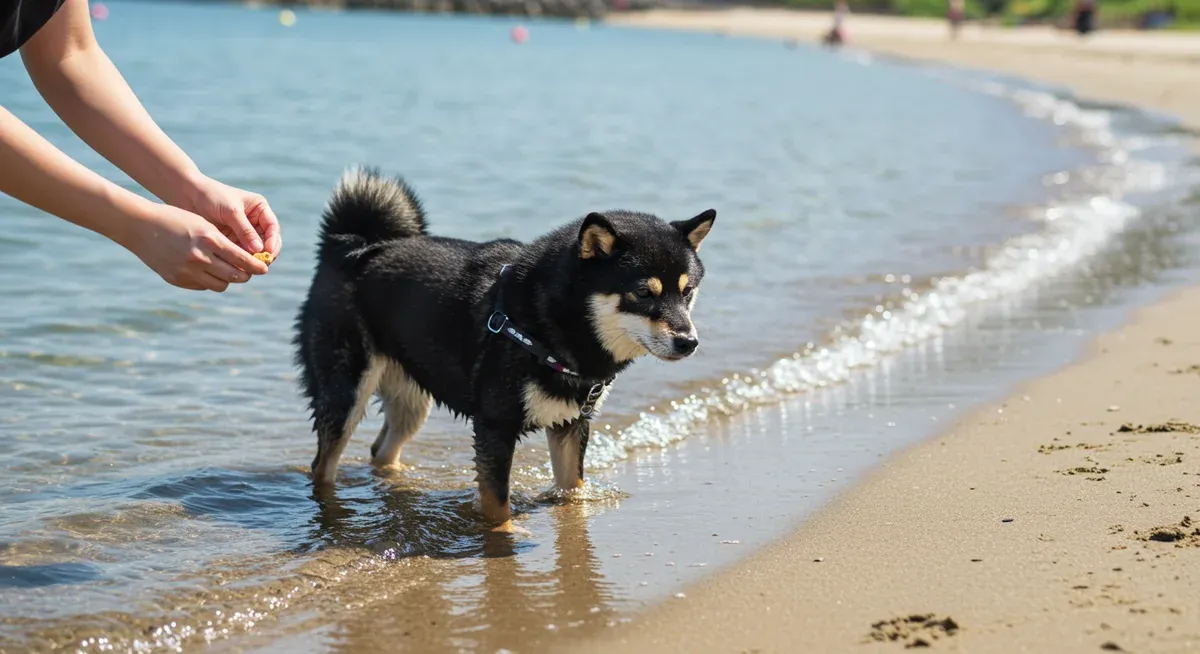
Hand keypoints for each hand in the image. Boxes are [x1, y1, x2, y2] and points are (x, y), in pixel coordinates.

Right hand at [124, 203, 269, 291]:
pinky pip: (202, 286)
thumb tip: (244, 259)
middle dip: (246, 275)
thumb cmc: (175, 219)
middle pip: (235, 276)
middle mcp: (200, 258)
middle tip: (250, 272)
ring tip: (229, 271)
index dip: (257, 266)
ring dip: (228, 280)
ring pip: (220, 285)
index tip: (264, 268)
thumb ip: (223, 242)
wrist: (140, 226)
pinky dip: (209, 280)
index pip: (242, 259)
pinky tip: (207, 271)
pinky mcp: (176, 279)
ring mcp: (187, 271)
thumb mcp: (202, 224)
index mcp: (209, 240)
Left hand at [183, 176, 281, 257]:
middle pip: (267, 242)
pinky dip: (240, 260)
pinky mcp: (231, 241)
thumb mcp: (230, 212)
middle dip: (265, 254)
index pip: (273, 229)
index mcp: (260, 209)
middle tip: (259, 265)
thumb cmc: (211, 196)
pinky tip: (235, 266)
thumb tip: (259, 250)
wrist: (187, 195)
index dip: (273, 242)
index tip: (267, 253)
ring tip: (246, 267)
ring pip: (254, 251)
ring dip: (252, 259)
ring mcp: (243, 232)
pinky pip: (240, 253)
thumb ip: (245, 231)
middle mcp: (255, 221)